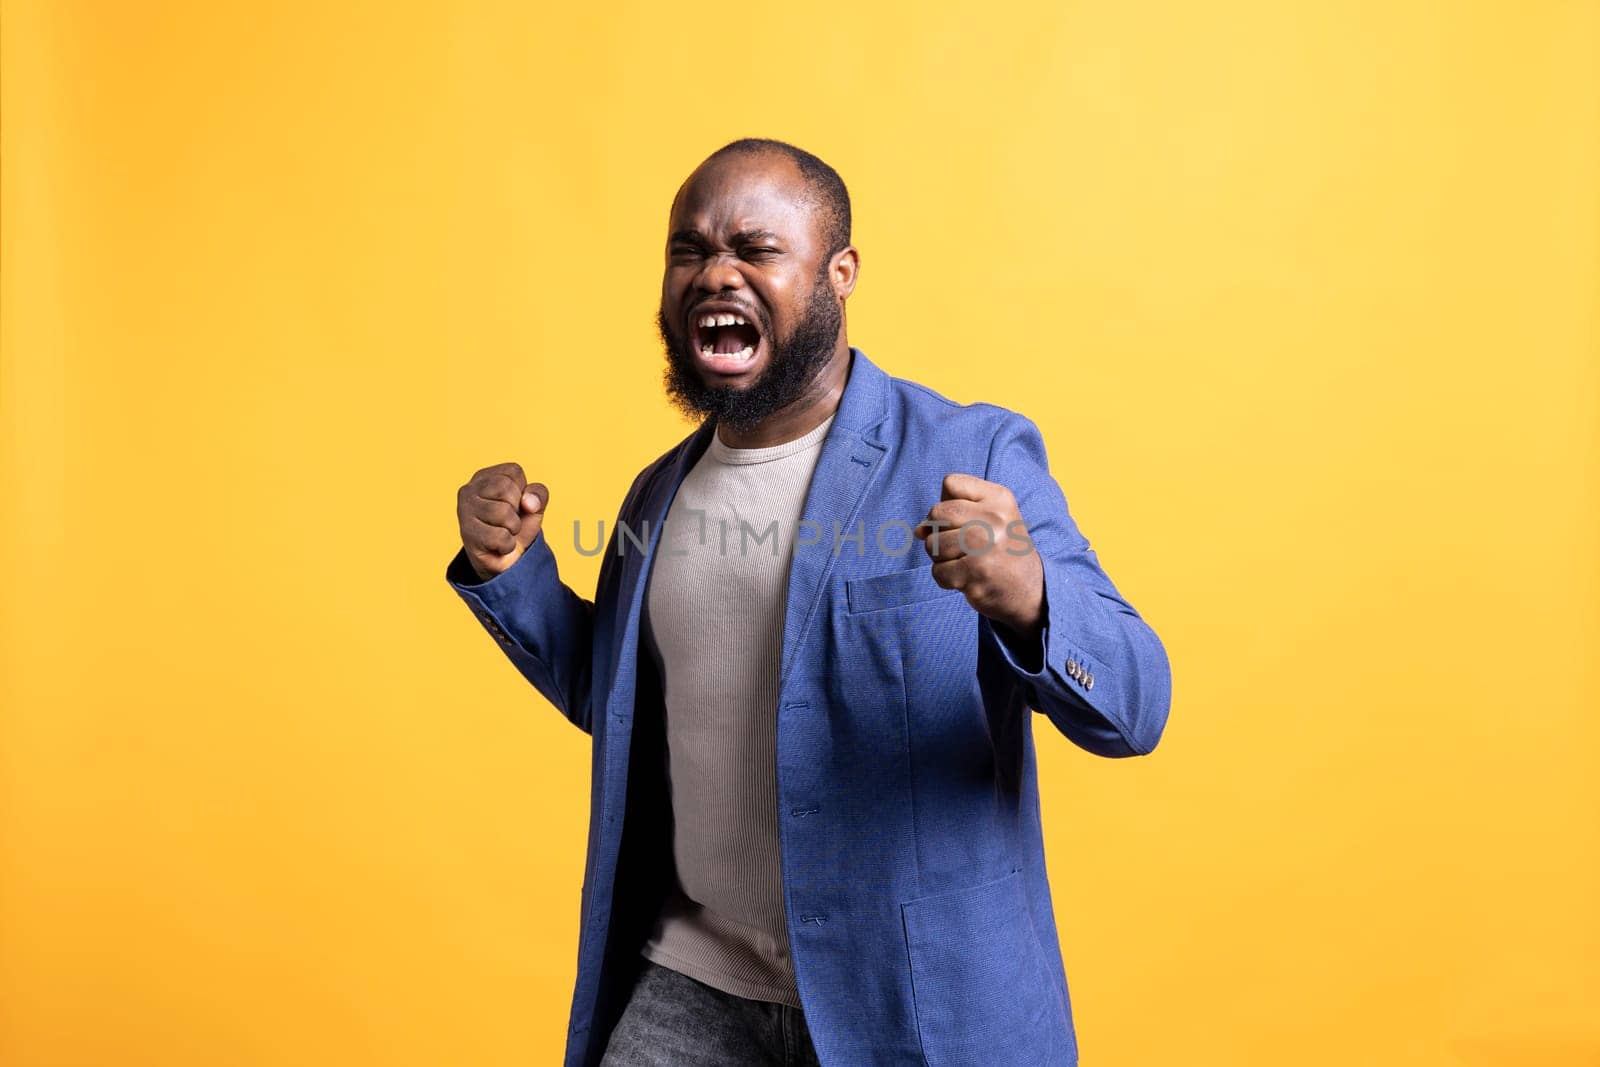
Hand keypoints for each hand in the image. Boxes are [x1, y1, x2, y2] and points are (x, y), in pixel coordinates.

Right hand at [457, 462, 548, 581]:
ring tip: (504, 532)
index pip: (514, 471)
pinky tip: (497, 545)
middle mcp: (469, 489)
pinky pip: (500, 536)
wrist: (506, 560)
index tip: (515, 504)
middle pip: (505, 488)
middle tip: (508, 520)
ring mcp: (464, 511)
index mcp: (485, 477)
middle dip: (516, 509)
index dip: (523, 491)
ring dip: (513, 528)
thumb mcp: (534, 506)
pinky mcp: (467, 534)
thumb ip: (538, 494)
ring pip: (503, 512)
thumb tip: (528, 503)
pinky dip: (507, 544)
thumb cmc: (516, 526)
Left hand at [913, 473, 1042, 638]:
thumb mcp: (989, 516)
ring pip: (933, 544)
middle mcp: (995, 519)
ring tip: (964, 561)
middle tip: (959, 545)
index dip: (948, 502)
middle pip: (938, 512)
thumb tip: (918, 530)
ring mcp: (986, 547)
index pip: (951, 483)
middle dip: (938, 531)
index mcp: (1000, 498)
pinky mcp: (977, 574)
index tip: (963, 520)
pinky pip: (938, 572)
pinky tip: (966, 578)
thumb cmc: (1000, 548)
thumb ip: (953, 511)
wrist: (1030, 588)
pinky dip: (946, 578)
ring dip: (940, 557)